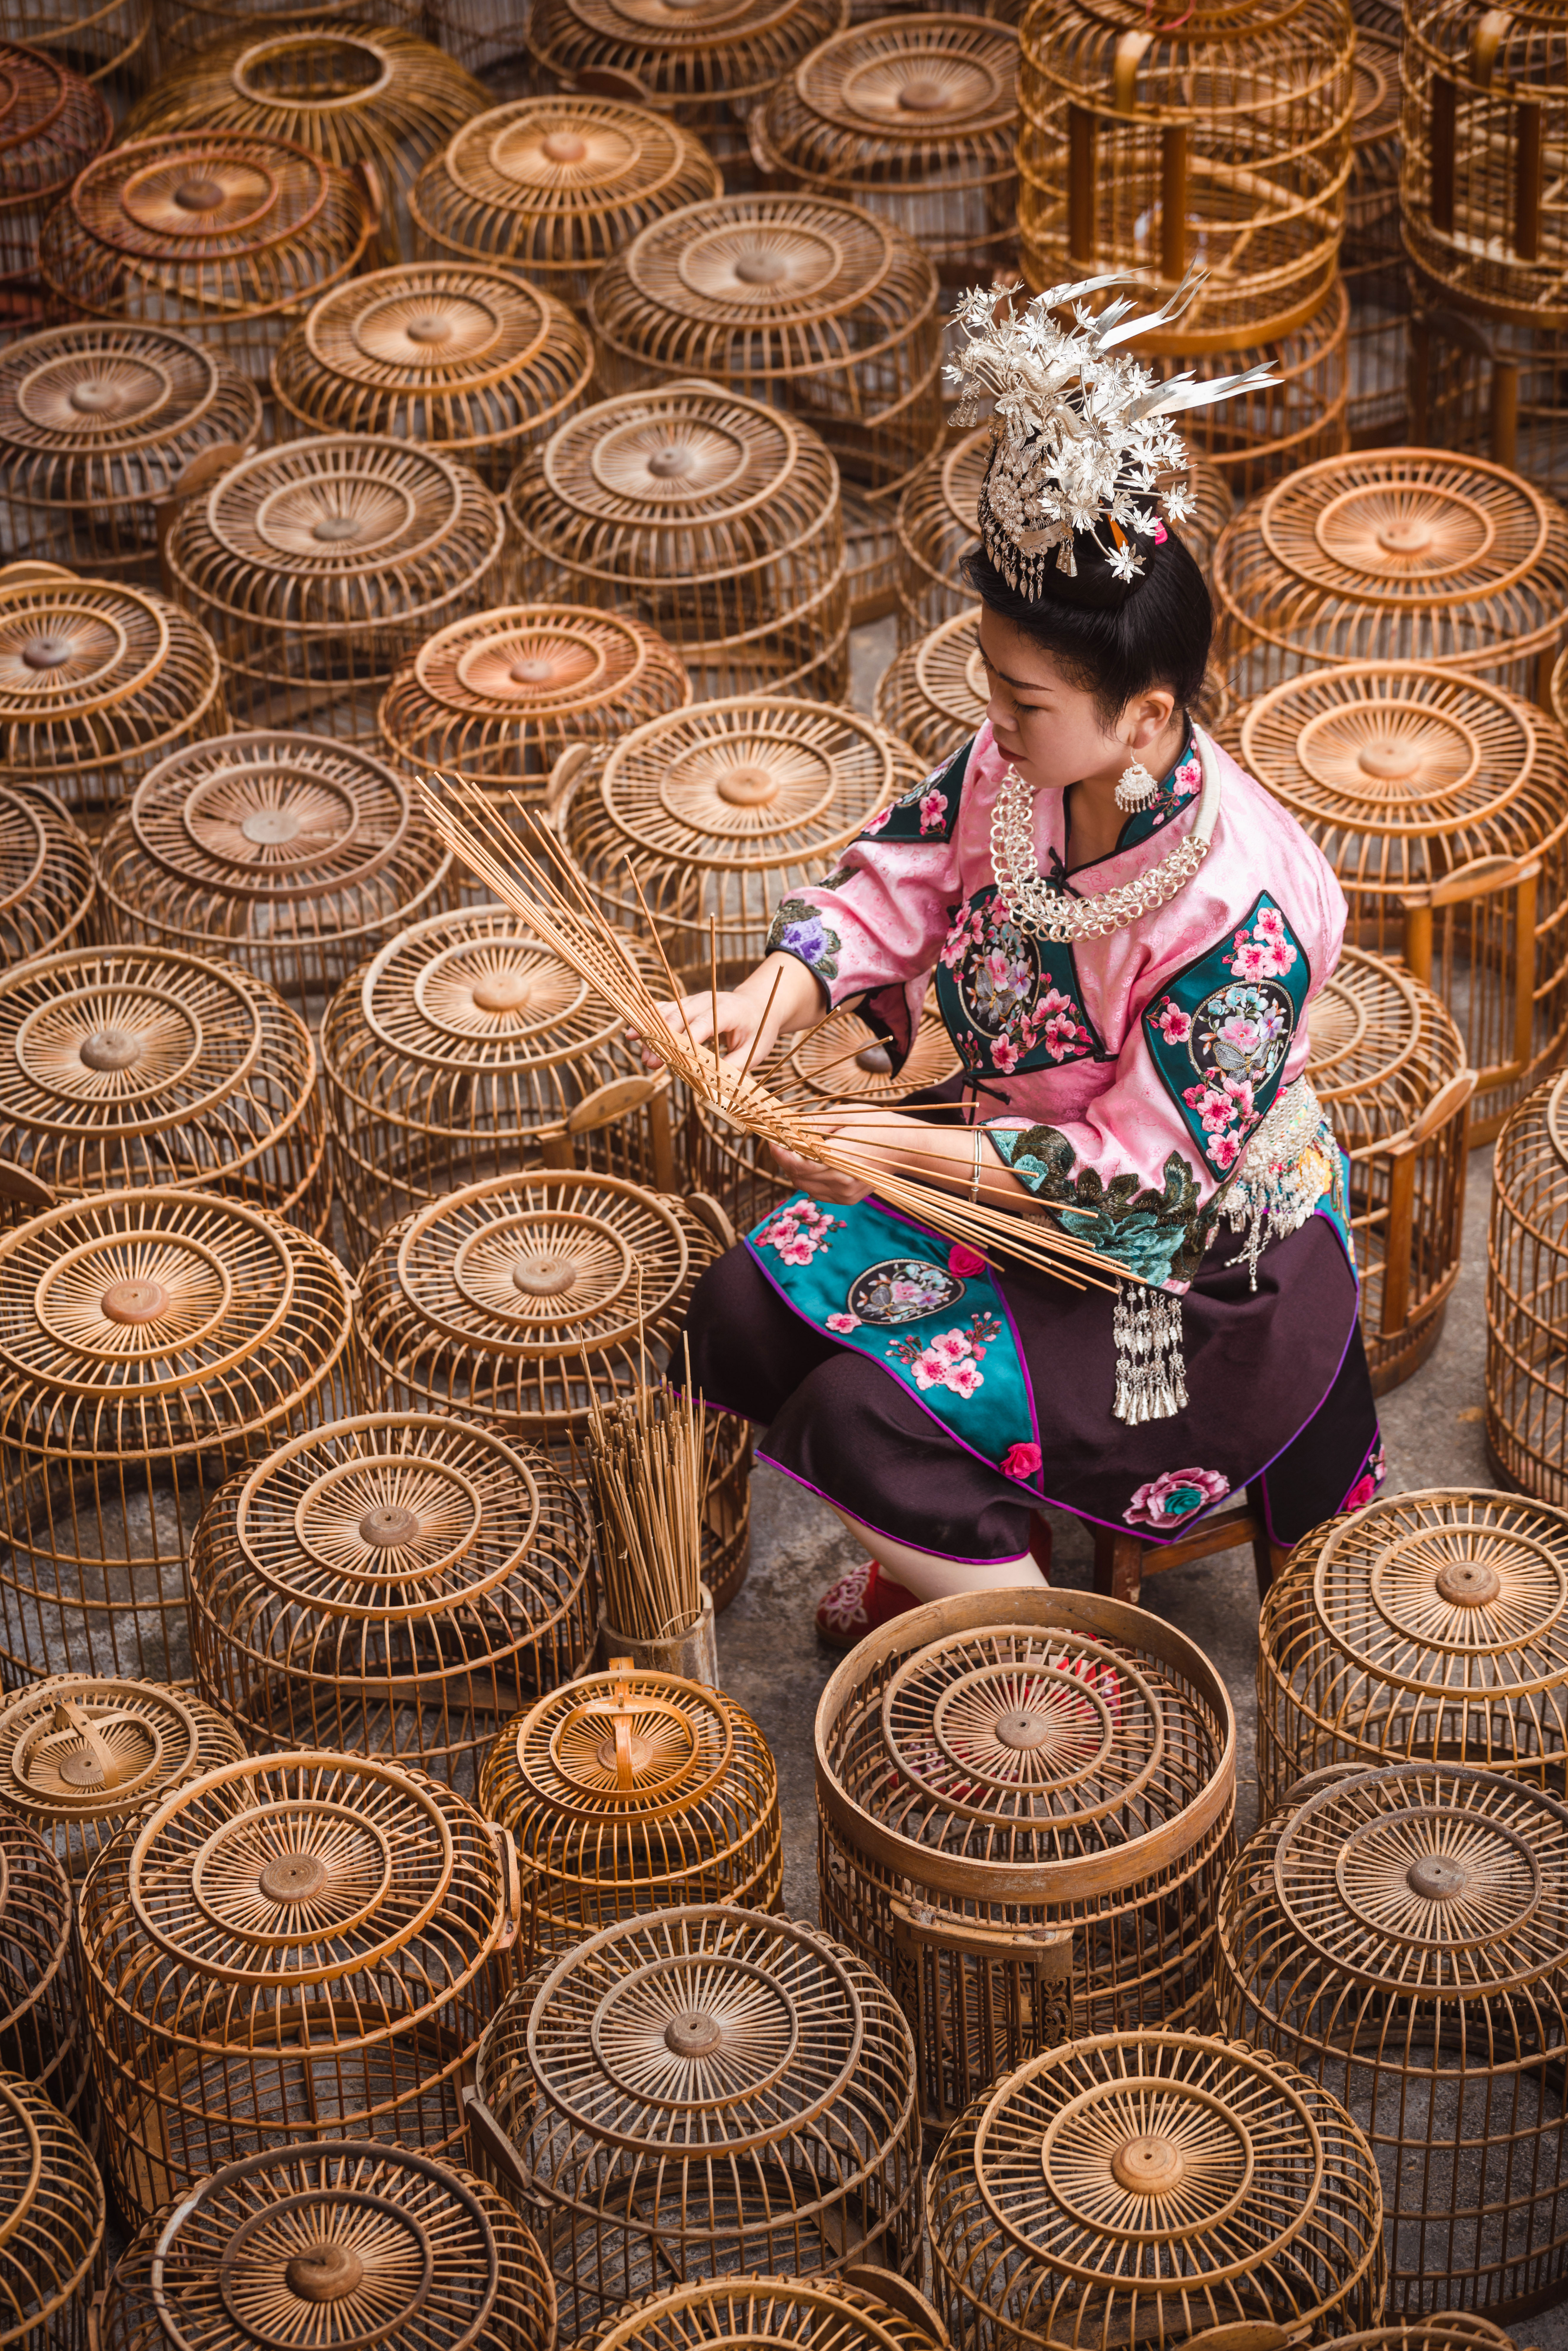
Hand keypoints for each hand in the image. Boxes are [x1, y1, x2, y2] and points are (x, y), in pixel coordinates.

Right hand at [635, 989, 775, 1076]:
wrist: (759, 1005)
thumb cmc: (758, 1030)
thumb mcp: (755, 1051)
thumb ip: (733, 1067)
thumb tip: (713, 1089)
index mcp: (728, 1010)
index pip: (702, 1024)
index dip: (684, 1040)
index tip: (670, 1058)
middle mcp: (708, 1001)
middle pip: (678, 1017)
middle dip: (662, 1039)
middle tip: (650, 1062)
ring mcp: (694, 1000)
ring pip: (666, 1012)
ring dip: (651, 1031)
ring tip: (641, 1052)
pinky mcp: (684, 1004)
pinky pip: (663, 1009)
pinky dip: (648, 1021)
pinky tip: (633, 1033)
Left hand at [771, 1108, 906, 1207]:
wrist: (904, 1147)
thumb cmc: (876, 1125)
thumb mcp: (844, 1116)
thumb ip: (814, 1125)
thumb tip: (787, 1128)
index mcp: (840, 1158)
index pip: (797, 1163)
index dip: (779, 1153)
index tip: (770, 1139)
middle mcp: (841, 1181)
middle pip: (796, 1176)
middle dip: (785, 1159)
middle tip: (782, 1141)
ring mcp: (845, 1194)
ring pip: (804, 1186)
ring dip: (795, 1170)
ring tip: (798, 1150)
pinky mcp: (847, 1199)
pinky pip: (817, 1191)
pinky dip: (809, 1179)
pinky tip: (815, 1163)